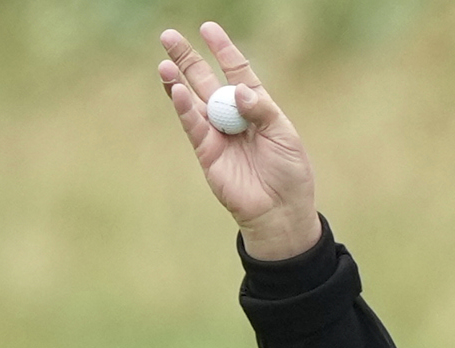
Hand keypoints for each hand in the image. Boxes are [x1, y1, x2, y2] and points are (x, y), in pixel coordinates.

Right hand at [159, 22, 321, 259]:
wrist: (281, 211)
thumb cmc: (290, 173)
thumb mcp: (284, 136)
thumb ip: (261, 110)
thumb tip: (237, 89)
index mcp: (257, 108)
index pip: (237, 72)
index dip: (223, 51)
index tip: (209, 28)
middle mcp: (233, 117)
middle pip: (206, 81)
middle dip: (188, 59)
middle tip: (169, 36)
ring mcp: (218, 134)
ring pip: (192, 100)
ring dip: (177, 80)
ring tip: (164, 61)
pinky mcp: (207, 152)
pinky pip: (192, 125)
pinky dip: (183, 108)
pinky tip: (175, 89)